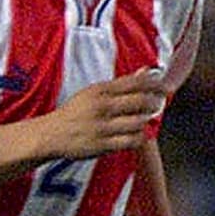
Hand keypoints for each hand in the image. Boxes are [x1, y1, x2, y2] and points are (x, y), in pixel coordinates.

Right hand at [48, 68, 166, 159]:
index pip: (136, 82)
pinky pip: (131, 141)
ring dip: (147, 121)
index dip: (155, 84)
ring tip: (144, 119)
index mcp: (100, 90)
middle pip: (142, 101)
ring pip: (139, 122)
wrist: (51, 134)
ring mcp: (103, 126)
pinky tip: (137, 134)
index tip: (163, 87)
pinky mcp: (103, 144)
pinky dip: (139, 137)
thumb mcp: (93, 92)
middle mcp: (102, 106)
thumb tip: (146, 71)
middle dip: (155, 102)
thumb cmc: (75, 112)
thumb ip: (121, 83)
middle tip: (158, 103)